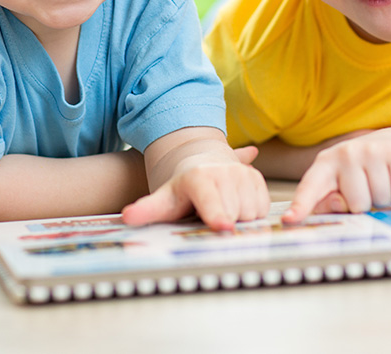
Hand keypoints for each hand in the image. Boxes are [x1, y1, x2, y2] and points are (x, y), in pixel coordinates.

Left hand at [121, 154, 269, 230]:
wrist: (200, 163)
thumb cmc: (181, 190)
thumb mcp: (163, 200)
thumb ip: (147, 210)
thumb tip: (127, 218)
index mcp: (199, 178)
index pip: (210, 200)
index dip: (216, 214)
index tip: (222, 227)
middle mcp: (224, 172)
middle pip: (234, 215)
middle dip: (225, 224)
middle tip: (210, 218)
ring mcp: (243, 174)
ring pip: (252, 214)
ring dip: (240, 221)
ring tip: (221, 211)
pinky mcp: (257, 178)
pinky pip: (263, 209)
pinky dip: (253, 214)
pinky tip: (235, 208)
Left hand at [282, 130, 390, 223]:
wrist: (390, 143)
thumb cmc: (359, 171)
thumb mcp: (339, 185)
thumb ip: (330, 201)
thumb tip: (335, 204)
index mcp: (324, 164)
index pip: (310, 187)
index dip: (300, 205)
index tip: (290, 219)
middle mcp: (344, 153)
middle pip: (357, 204)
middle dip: (365, 204)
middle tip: (366, 189)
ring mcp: (370, 149)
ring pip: (381, 199)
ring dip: (383, 198)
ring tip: (379, 182)